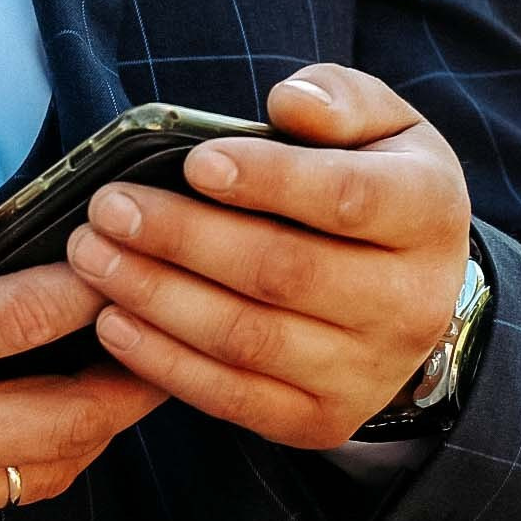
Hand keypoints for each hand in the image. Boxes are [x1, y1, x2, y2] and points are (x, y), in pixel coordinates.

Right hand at [0, 183, 165, 520]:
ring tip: (121, 386)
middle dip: (134, 380)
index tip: (129, 251)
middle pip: (66, 420)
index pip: (30, 315)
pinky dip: (16, 467)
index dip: (96, 280)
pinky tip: (23, 425)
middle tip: (171, 339)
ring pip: (37, 478)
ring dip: (89, 432)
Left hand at [62, 67, 470, 451]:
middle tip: (107, 208)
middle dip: (183, 239)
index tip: (195, 162)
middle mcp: (408, 303)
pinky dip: (164, 363)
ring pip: (248, 338)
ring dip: (157, 298)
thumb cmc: (375, 185)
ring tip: (93, 257)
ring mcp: (365, 372)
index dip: (269, 181)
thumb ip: (341, 99)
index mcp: (427, 214)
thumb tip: (290, 104)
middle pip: (283, 273)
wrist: (415, 295)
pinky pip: (233, 397)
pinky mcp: (320, 421)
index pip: (346, 198)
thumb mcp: (383, 124)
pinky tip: (112, 322)